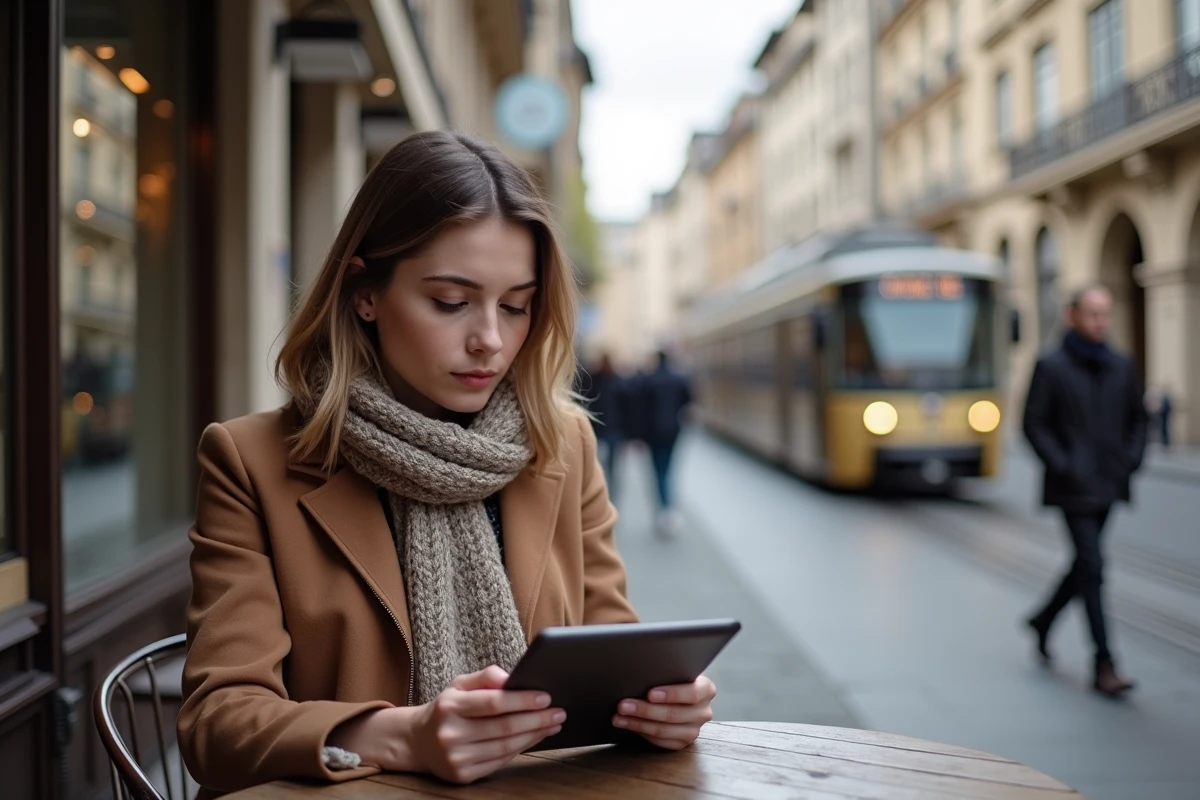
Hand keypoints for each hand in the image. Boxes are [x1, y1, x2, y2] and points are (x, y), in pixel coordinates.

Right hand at [408, 666, 565, 783]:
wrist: (417, 742)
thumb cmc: (446, 709)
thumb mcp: (459, 684)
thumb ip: (485, 676)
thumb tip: (513, 678)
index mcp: (449, 706)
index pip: (492, 703)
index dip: (522, 700)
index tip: (545, 697)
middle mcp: (451, 733)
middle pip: (503, 727)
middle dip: (536, 719)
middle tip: (559, 712)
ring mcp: (456, 757)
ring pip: (505, 747)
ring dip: (534, 735)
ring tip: (552, 724)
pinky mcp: (462, 775)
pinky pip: (500, 761)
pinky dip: (521, 749)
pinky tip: (535, 738)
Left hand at [612, 675, 715, 749]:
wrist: (677, 693)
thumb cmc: (673, 678)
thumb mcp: (675, 671)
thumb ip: (666, 672)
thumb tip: (642, 671)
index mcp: (706, 689)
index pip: (692, 693)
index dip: (671, 694)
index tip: (650, 694)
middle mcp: (703, 711)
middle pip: (674, 714)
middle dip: (645, 709)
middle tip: (623, 705)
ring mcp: (694, 730)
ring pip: (664, 730)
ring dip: (638, 723)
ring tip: (619, 716)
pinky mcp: (682, 742)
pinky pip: (660, 741)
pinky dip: (641, 732)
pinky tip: (627, 724)